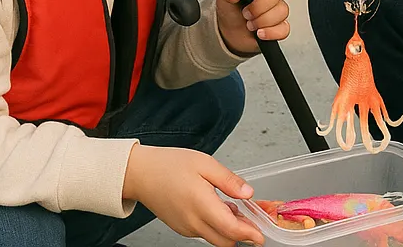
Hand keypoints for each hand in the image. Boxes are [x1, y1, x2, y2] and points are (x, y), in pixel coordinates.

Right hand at [122, 144, 262, 246]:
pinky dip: (215, 226)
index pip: (231, 230)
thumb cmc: (169, 165)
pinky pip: (203, 233)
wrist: (141, 173)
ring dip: (228, 230)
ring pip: (214, 238)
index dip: (249, 234)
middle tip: (253, 220)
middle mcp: (193, 222)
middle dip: (241, 234)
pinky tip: (218, 208)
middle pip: (224, 241)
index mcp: (201, 205)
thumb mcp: (204, 163)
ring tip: (235, 207)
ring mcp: (186, 228)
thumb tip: (248, 193)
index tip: (261, 235)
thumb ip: (228, 181)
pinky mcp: (181, 227)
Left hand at [217, 0, 289, 55]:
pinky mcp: (279, 27)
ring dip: (263, 20)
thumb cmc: (231, 12)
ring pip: (282, 11)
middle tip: (247, 11)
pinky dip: (271, 32)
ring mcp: (276, 10)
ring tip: (250, 23)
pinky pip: (284, 29)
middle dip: (260, 5)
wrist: (230, 32)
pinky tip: (260, 32)